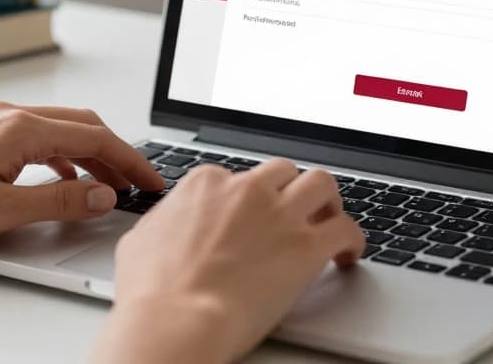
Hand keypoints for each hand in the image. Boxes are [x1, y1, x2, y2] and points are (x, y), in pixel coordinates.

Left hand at [0, 102, 163, 243]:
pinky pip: (36, 135)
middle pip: (83, 125)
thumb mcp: (1, 210)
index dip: (130, 161)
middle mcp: (10, 113)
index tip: (151, 181)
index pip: (95, 137)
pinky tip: (61, 179)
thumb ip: (59, 201)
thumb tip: (102, 195)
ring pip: (60, 129)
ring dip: (89, 154)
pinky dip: (61, 155)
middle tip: (138, 181)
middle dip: (116, 153)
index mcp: (21, 127)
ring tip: (107, 185)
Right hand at [92, 160, 364, 363]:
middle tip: (294, 214)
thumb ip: (164, 221)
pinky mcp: (306, 246)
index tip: (252, 217)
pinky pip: (346, 229)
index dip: (247, 200)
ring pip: (321, 184)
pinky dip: (352, 240)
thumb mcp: (140, 240)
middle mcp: (247, 190)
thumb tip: (166, 223)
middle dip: (290, 191)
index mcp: (206, 184)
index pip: (238, 177)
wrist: (176, 321)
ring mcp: (279, 215)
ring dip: (328, 202)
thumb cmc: (152, 292)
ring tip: (328, 222)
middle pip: (283, 173)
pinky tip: (347, 255)